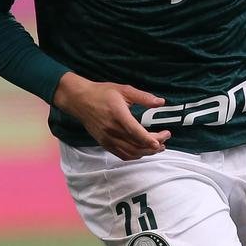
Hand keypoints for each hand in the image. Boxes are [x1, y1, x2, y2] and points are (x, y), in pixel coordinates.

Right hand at [53, 72, 170, 159]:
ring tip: (158, 146)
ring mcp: (107, 139)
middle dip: (154, 145)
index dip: (150, 139)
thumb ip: (143, 97)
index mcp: (119, 116)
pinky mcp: (104, 143)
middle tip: (166, 138)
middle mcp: (112, 130)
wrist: (80, 100)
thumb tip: (161, 102)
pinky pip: (121, 155)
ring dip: (146, 152)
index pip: (136, 132)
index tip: (163, 139)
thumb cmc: (103, 93)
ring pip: (130, 152)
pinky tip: (142, 151)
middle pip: (136, 144)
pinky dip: (134, 155)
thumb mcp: (124, 90)